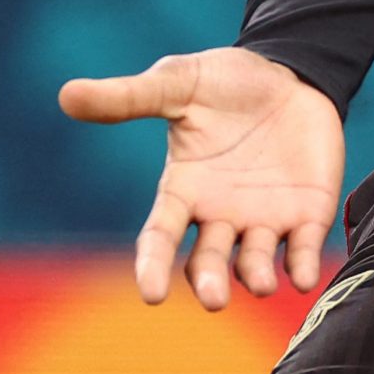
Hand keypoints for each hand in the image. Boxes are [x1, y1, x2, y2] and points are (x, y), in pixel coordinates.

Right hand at [58, 46, 342, 308]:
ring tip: (262, 284)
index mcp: (183, 191)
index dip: (153, 265)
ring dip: (257, 277)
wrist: (287, 75)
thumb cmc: (223, 82)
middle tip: (214, 298)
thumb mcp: (177, 83)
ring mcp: (263, 218)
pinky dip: (304, 265)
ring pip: (255, 262)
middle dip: (210, 282)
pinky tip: (306, 275)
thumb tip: (67, 94)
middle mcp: (219, 216)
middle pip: (208, 261)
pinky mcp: (306, 212)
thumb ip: (129, 97)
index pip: (159, 237)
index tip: (151, 294)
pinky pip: (304, 248)